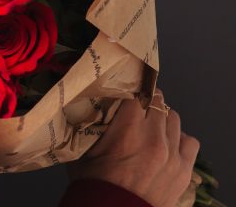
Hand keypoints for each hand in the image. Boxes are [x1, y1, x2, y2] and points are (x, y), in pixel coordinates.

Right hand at [66, 88, 200, 206]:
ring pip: (174, 118)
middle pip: (158, 102)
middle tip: (136, 108)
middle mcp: (154, 137)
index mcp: (127, 129)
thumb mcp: (84, 150)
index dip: (130, 91)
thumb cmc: (94, 182)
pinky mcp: (184, 168)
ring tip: (152, 125)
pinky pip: (190, 141)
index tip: (125, 93)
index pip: (136, 94)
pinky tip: (168, 142)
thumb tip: (92, 107)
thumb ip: (92, 126)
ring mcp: (173, 153)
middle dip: (146, 102)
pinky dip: (179, 137)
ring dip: (162, 118)